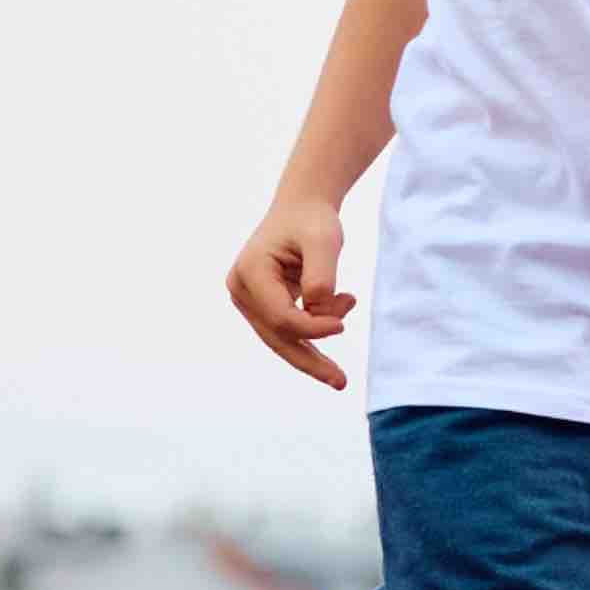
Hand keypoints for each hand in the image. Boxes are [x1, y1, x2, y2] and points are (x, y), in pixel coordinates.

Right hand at [228, 196, 358, 389]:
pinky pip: (289, 328)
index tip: (342, 323)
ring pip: (283, 337)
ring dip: (318, 341)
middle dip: (310, 361)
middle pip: (277, 336)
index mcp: (250, 273)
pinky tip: (343, 305)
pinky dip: (316, 325)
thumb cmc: (311, 220)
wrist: (301, 207)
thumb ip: (322, 275)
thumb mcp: (324, 240)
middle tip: (341, 382)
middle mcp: (241, 289)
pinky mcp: (262, 305)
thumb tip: (319, 310)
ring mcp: (249, 299)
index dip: (312, 327)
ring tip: (348, 317)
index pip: (280, 317)